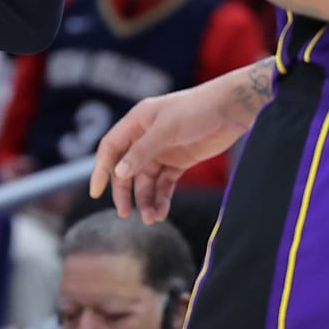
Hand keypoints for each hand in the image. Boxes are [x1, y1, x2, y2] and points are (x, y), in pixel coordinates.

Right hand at [89, 78, 254, 222]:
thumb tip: (118, 173)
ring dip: (146, 199)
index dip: (101, 170)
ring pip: (146, 181)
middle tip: (125, 213)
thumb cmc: (197, 110)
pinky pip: (164, 184)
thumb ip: (141, 151)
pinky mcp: (179, 162)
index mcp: (137, 122)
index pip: (110, 148)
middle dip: (125, 192)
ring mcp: (163, 151)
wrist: (232, 109)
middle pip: (126, 169)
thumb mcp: (166, 129)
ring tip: (152, 218)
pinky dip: (161, 198)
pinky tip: (162, 211)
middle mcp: (146, 137)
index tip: (96, 193)